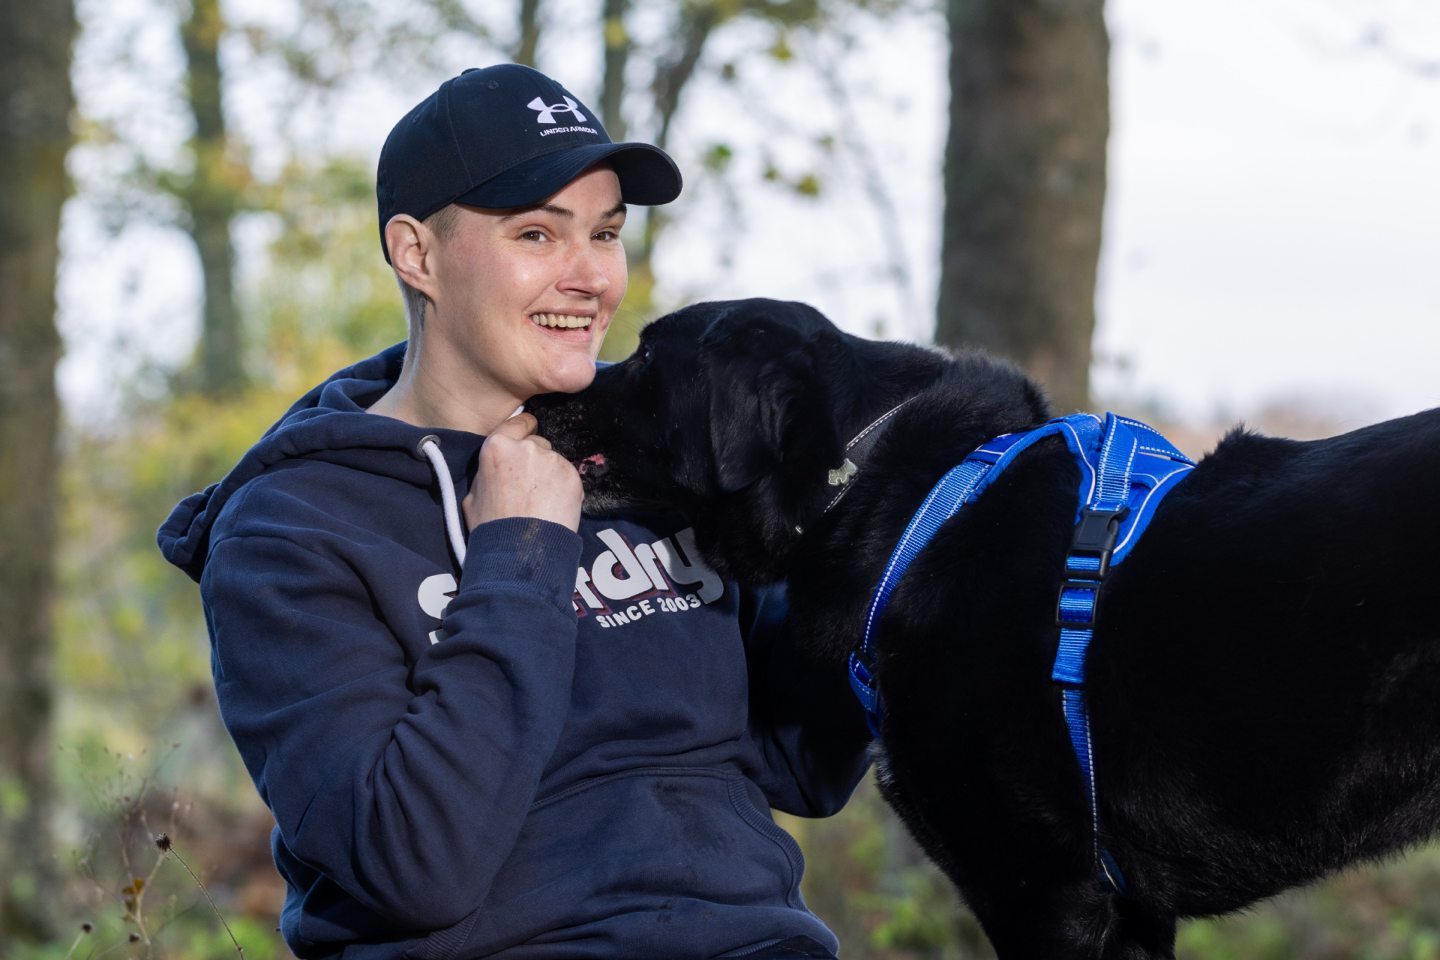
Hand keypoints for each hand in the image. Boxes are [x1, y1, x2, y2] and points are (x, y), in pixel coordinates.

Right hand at [465, 412, 583, 531]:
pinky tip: (553, 507)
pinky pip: (568, 477)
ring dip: (549, 475)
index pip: (518, 423)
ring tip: (541, 503)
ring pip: (553, 462)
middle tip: (528, 486)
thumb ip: (485, 473)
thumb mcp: (472, 496)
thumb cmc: (491, 526)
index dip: (523, 430)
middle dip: (534, 459)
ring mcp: (552, 460)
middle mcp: (527, 447)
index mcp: (498, 446)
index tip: (527, 434)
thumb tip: (493, 469)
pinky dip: (564, 489)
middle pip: (537, 444)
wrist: (520, 551)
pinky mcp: (572, 476)